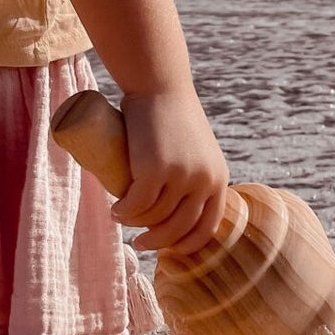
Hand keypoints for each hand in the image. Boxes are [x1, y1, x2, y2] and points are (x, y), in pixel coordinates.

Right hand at [110, 87, 229, 254]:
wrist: (160, 87)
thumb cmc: (174, 117)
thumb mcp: (196, 150)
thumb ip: (195, 174)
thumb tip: (178, 207)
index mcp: (218, 179)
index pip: (207, 227)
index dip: (186, 244)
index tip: (167, 247)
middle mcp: (204, 180)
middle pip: (179, 229)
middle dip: (157, 242)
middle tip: (139, 243)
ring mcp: (180, 176)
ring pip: (154, 217)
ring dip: (135, 224)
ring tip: (121, 218)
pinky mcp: (155, 169)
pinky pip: (138, 205)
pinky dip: (124, 212)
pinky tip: (116, 211)